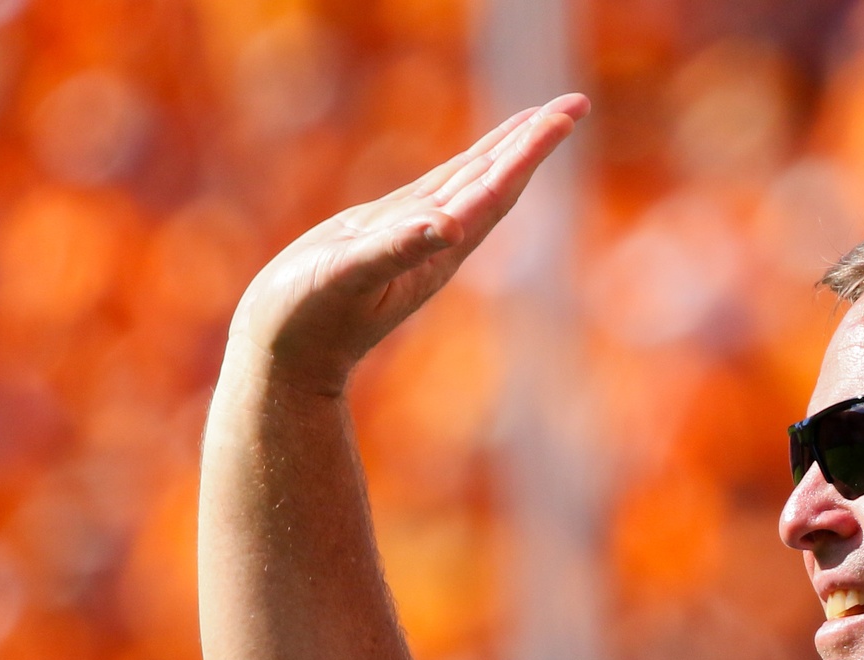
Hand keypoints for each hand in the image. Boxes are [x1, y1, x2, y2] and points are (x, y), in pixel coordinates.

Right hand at [229, 93, 589, 395]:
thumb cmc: (312, 318)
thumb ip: (396, 250)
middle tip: (576, 102)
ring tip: (541, 118)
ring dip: (508, 148)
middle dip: (535, 139)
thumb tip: (446, 226)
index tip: (565, 116)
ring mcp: (415, 235)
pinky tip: (479, 158)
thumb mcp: (351, 277)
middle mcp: (438, 240)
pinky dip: (465, 167)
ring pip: (472, 180)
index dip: (530, 150)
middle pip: (498, 178)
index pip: (497, 188)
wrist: (287, 353)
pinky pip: (438, 190)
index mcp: (440, 247)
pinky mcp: (386, 231)